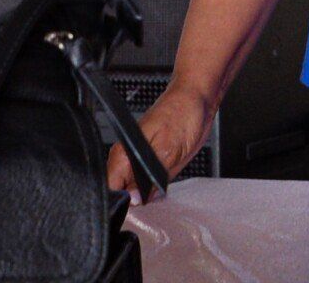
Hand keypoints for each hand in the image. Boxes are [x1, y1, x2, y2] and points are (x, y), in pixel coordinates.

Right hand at [105, 83, 214, 202]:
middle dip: (134, 201)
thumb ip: (150, 177)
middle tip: (153, 198)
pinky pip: (147, 182)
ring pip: (134, 188)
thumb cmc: (182, 113)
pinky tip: (166, 184)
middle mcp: (128, 156)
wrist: (197, 99)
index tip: (137, 210)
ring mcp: (140, 159)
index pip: (111, 186)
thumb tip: (135, 197)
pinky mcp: (152, 161)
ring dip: (146, 195)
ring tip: (161, 187)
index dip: (121, 202)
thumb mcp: (169, 149)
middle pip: (120, 190)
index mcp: (124, 151)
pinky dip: (155, 188)